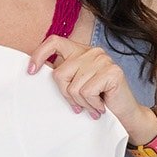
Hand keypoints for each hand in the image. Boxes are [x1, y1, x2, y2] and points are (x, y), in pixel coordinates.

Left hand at [27, 35, 154, 135]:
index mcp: (80, 51)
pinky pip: (86, 92)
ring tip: (93, 105)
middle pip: (60, 73)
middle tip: (79, 104)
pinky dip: (92, 105)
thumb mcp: (76, 85)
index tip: (31, 71)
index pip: (54, 41)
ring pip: (73, 87)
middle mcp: (92, 52)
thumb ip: (63, 76)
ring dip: (82, 103)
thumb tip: (34, 72)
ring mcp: (103, 60)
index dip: (40, 54)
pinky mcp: (112, 72)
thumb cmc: (98, 101)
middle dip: (67, 94)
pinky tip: (101, 106)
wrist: (125, 115)